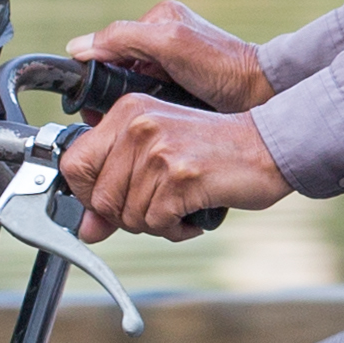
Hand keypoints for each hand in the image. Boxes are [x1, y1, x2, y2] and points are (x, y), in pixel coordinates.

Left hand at [59, 99, 289, 244]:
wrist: (269, 147)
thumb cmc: (216, 151)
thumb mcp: (158, 157)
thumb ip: (117, 188)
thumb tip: (86, 231)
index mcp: (127, 111)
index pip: (74, 164)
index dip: (87, 194)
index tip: (110, 202)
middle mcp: (138, 126)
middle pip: (101, 199)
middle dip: (126, 216)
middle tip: (157, 207)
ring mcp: (159, 150)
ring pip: (128, 216)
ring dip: (155, 224)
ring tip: (180, 206)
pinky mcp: (180, 177)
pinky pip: (157, 224)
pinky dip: (175, 230)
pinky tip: (192, 214)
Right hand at [66, 1, 268, 112]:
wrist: (262, 96)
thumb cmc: (223, 67)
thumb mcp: (170, 44)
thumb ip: (124, 38)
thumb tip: (78, 47)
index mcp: (158, 19)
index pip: (109, 45)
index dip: (96, 73)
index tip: (90, 101)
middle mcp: (162, 38)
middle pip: (117, 68)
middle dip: (110, 94)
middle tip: (106, 119)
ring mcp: (171, 64)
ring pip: (130, 88)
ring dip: (125, 107)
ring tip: (123, 128)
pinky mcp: (179, 87)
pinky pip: (148, 100)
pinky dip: (143, 113)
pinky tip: (144, 128)